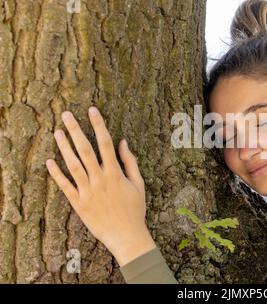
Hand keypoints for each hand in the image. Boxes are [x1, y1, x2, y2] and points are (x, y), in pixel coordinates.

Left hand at [46, 106, 155, 265]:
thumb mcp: (139, 184)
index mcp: (115, 173)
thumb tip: (123, 142)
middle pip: (85, 149)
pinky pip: (65, 186)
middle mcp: (99, 180)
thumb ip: (130, 162)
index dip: (98, 125)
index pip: (105, 143)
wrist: (126, 235)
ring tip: (57, 132)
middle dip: (76, 130)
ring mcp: (87, 191)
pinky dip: (56, 174)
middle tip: (66, 114)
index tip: (92, 110)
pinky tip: (49, 161)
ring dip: (64, 147)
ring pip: (73, 165)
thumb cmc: (135, 209)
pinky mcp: (79, 203)